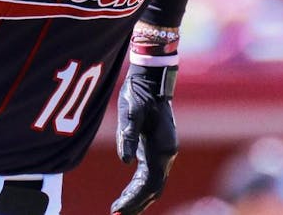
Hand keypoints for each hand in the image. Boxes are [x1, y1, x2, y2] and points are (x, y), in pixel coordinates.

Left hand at [112, 63, 177, 214]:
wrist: (152, 80)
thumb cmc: (140, 94)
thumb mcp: (131, 112)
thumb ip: (128, 136)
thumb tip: (124, 160)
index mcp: (162, 148)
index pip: (149, 183)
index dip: (134, 199)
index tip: (117, 209)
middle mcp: (166, 154)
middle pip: (153, 189)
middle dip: (136, 204)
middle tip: (116, 214)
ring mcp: (163, 152)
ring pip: (153, 184)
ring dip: (138, 198)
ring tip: (120, 209)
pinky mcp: (156, 149)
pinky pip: (150, 175)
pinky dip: (139, 187)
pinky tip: (128, 193)